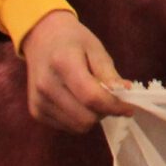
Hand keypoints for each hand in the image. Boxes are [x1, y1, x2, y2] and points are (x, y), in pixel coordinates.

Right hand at [18, 10, 133, 132]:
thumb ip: (109, 73)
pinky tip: (78, 102)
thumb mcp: (95, 49)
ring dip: (91, 117)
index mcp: (63, 63)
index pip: (92, 97)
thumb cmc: (72, 40)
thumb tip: (125, 93)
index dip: (114, 106)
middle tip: (109, 100)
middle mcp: (47, 85)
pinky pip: (66, 127)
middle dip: (103, 112)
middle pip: (85, 118)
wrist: (41, 38)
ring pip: (76, 126)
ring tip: (93, 99)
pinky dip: (77, 118)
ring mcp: (39, 101)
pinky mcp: (36, 111)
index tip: (129, 108)